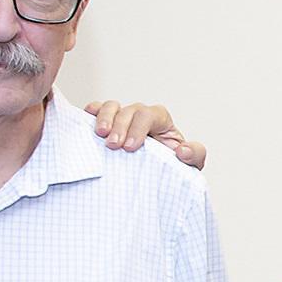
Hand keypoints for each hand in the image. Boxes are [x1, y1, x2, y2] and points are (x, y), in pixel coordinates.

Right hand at [83, 100, 206, 168]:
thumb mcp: (190, 163)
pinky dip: (90, 113)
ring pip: (111, 106)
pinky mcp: (107, 124)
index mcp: (160, 121)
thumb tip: (182, 151)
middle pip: (128, 110)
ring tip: (100, 135)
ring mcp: (122, 119)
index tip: (131, 147)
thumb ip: (194, 155)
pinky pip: (96, 111)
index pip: (149, 114)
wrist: (157, 174)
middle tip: (113, 145)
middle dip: (120, 125)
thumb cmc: (172, 166)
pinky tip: (86, 126)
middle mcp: (140, 116)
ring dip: (104, 118)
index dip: (139, 128)